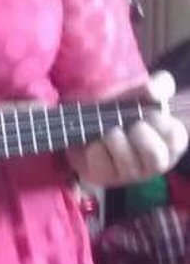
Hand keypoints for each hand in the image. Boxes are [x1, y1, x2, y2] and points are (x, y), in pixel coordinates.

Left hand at [67, 71, 188, 187]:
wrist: (87, 119)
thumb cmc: (125, 108)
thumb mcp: (145, 92)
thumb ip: (159, 85)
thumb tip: (152, 91)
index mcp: (170, 143)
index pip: (175, 137)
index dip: (159, 122)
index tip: (147, 113)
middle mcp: (154, 163)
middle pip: (154, 155)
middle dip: (139, 134)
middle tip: (130, 124)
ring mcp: (130, 174)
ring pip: (128, 163)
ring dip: (115, 139)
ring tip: (110, 130)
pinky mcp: (105, 178)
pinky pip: (102, 165)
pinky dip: (96, 149)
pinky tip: (95, 142)